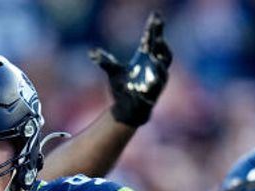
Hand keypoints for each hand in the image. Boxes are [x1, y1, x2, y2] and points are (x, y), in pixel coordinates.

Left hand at [90, 11, 172, 126]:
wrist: (127, 110)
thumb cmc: (122, 89)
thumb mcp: (114, 72)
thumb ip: (105, 60)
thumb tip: (91, 52)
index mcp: (146, 58)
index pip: (152, 40)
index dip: (155, 28)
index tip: (155, 16)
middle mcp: (155, 67)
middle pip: (163, 51)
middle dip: (161, 43)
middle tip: (157, 35)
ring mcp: (158, 79)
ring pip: (163, 67)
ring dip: (161, 61)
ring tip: (157, 53)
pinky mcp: (155, 92)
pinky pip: (158, 85)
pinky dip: (156, 79)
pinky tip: (152, 74)